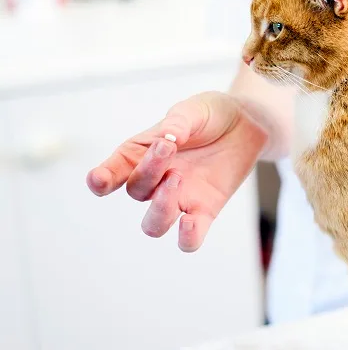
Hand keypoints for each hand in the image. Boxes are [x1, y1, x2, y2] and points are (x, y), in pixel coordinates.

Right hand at [86, 91, 267, 251]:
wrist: (246, 123)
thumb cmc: (211, 114)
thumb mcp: (194, 109)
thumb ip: (179, 121)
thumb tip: (169, 136)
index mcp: (141, 153)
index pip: (113, 172)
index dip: (102, 179)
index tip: (99, 179)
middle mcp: (155, 181)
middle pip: (136, 192)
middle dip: (148, 171)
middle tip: (169, 146)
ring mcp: (178, 198)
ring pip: (154, 225)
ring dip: (160, 207)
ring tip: (178, 178)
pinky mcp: (205, 211)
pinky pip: (190, 240)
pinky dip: (186, 238)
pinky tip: (189, 222)